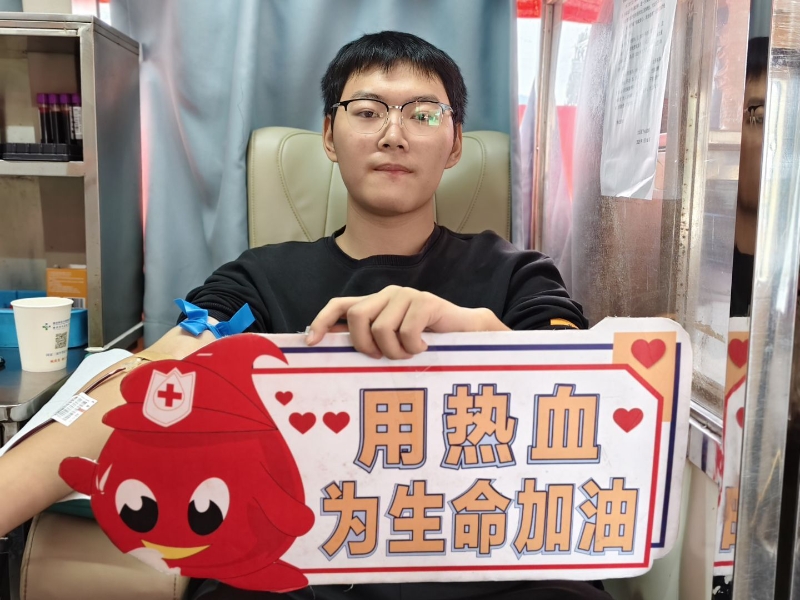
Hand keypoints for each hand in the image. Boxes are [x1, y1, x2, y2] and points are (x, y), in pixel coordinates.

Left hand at [306, 285, 507, 358]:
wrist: (469, 335)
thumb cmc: (429, 343)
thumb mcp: (394, 344)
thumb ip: (370, 342)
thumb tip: (334, 352)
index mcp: (376, 305)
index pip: (340, 305)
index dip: (322, 321)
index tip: (311, 343)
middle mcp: (387, 295)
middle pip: (357, 317)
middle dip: (365, 344)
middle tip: (382, 357)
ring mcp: (407, 296)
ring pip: (381, 328)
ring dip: (395, 352)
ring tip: (411, 354)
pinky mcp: (425, 302)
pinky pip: (405, 332)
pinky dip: (414, 348)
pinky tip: (425, 348)